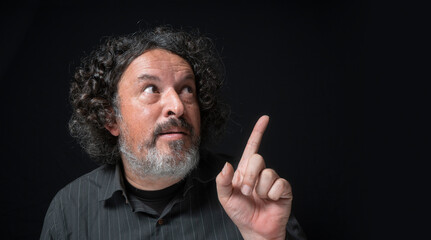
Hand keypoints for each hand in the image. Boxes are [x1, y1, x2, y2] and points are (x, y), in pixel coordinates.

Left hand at [216, 115, 291, 239]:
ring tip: (259, 199)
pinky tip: (271, 201)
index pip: (252, 147)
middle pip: (258, 159)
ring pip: (268, 173)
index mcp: (245, 171)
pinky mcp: (284, 189)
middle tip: (248, 192)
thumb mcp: (225, 198)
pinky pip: (279, 184)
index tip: (265, 119)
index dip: (258, 132)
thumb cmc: (240, 213)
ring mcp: (272, 180)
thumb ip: (223, 181)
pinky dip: (273, 195)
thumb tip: (226, 165)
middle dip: (250, 177)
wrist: (256, 230)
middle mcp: (260, 173)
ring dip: (261, 189)